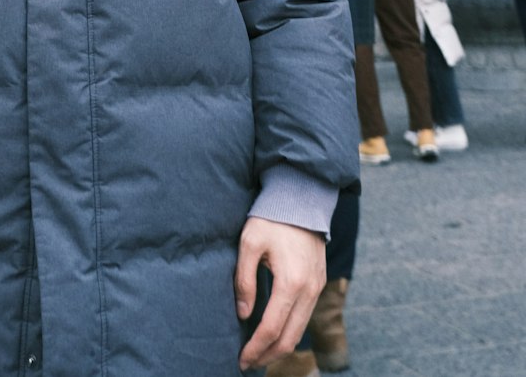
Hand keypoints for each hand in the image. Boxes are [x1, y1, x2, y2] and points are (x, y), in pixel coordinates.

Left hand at [234, 217, 324, 371]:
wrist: (301, 198)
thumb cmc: (271, 218)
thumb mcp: (249, 242)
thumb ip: (244, 280)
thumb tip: (243, 314)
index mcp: (291, 282)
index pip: (272, 328)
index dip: (256, 348)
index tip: (241, 359)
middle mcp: (309, 290)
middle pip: (290, 338)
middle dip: (268, 355)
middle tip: (248, 363)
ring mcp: (317, 288)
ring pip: (300, 331)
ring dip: (280, 347)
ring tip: (259, 354)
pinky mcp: (318, 284)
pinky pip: (305, 317)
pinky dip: (290, 332)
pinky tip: (275, 333)